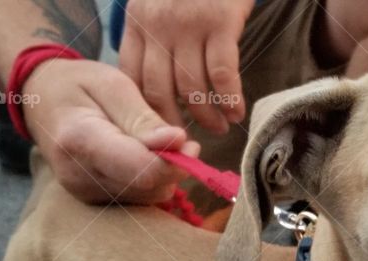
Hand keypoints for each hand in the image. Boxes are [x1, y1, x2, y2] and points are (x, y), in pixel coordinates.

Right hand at [22, 58, 200, 203]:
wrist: (40, 100)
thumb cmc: (78, 85)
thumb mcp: (113, 85)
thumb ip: (144, 118)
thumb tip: (178, 143)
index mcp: (80, 141)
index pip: (142, 171)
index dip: (174, 161)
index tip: (188, 142)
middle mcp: (78, 175)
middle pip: (148, 187)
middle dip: (173, 166)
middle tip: (178, 139)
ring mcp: (82, 192)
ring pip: (147, 197)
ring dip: (164, 174)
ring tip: (156, 143)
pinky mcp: (92, 201)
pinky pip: (138, 199)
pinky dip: (150, 180)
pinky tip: (143, 157)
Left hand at [118, 0, 253, 134]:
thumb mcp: (157, 3)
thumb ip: (153, 37)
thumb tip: (163, 84)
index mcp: (137, 24)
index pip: (131, 78)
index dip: (144, 110)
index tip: (158, 129)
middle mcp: (158, 28)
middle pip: (158, 91)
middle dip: (173, 123)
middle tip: (186, 140)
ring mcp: (188, 26)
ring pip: (191, 88)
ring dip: (206, 117)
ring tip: (219, 128)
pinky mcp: (220, 23)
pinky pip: (221, 74)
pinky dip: (230, 100)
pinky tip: (236, 113)